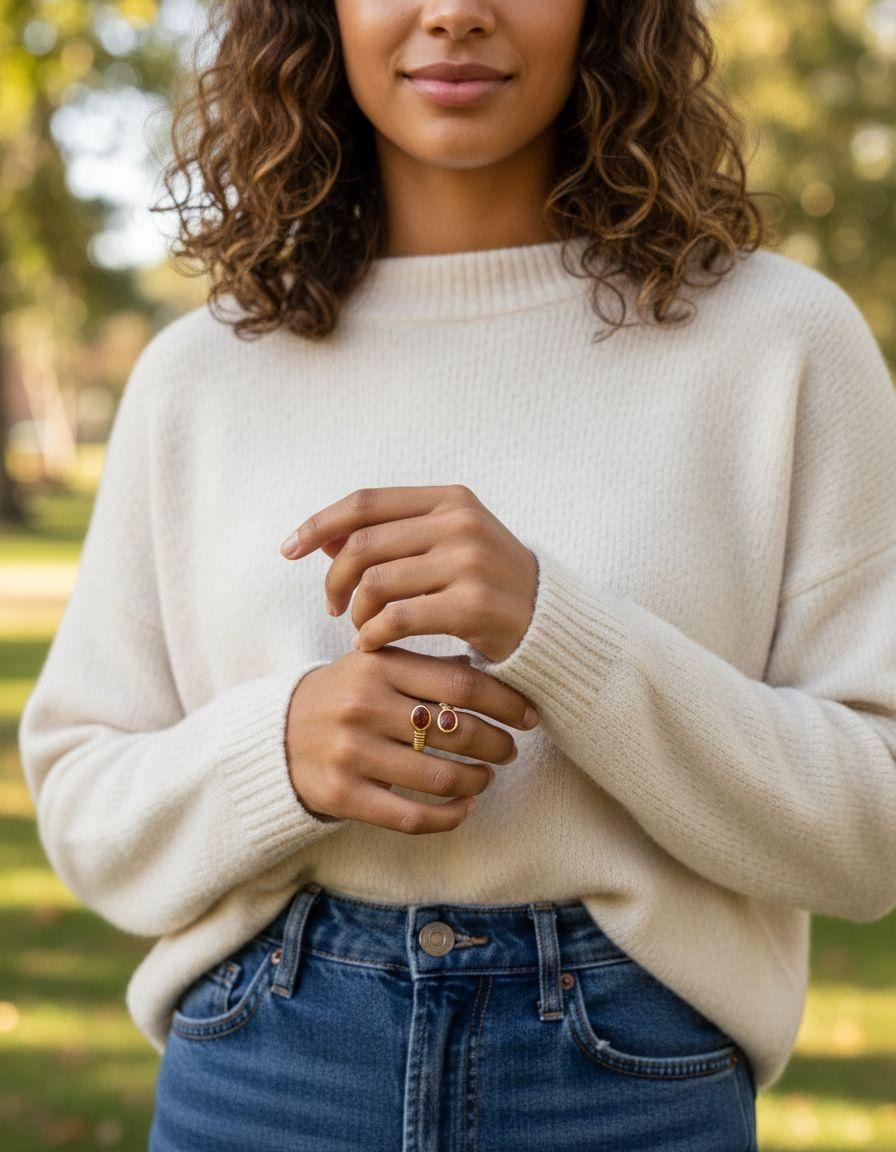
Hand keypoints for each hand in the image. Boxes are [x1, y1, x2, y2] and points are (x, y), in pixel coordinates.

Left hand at [279, 485, 538, 663]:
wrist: (550, 623)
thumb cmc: (487, 585)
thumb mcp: (447, 545)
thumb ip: (391, 536)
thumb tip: (322, 537)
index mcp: (449, 499)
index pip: (365, 502)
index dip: (319, 524)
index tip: (288, 550)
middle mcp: (459, 522)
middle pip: (362, 545)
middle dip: (334, 579)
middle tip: (332, 607)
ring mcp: (469, 561)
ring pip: (376, 583)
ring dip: (356, 611)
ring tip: (360, 627)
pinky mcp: (473, 604)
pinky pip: (398, 618)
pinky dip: (374, 634)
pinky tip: (373, 644)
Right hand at [285, 646, 540, 832]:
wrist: (275, 734)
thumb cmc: (342, 696)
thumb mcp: (375, 666)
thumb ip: (425, 667)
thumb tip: (492, 671)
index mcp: (379, 666)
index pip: (461, 682)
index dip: (505, 702)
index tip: (528, 714)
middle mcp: (364, 706)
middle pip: (455, 730)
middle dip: (496, 743)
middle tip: (509, 749)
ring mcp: (352, 753)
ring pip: (439, 776)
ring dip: (477, 780)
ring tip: (486, 776)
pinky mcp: (343, 795)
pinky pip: (411, 816)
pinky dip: (449, 816)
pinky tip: (463, 807)